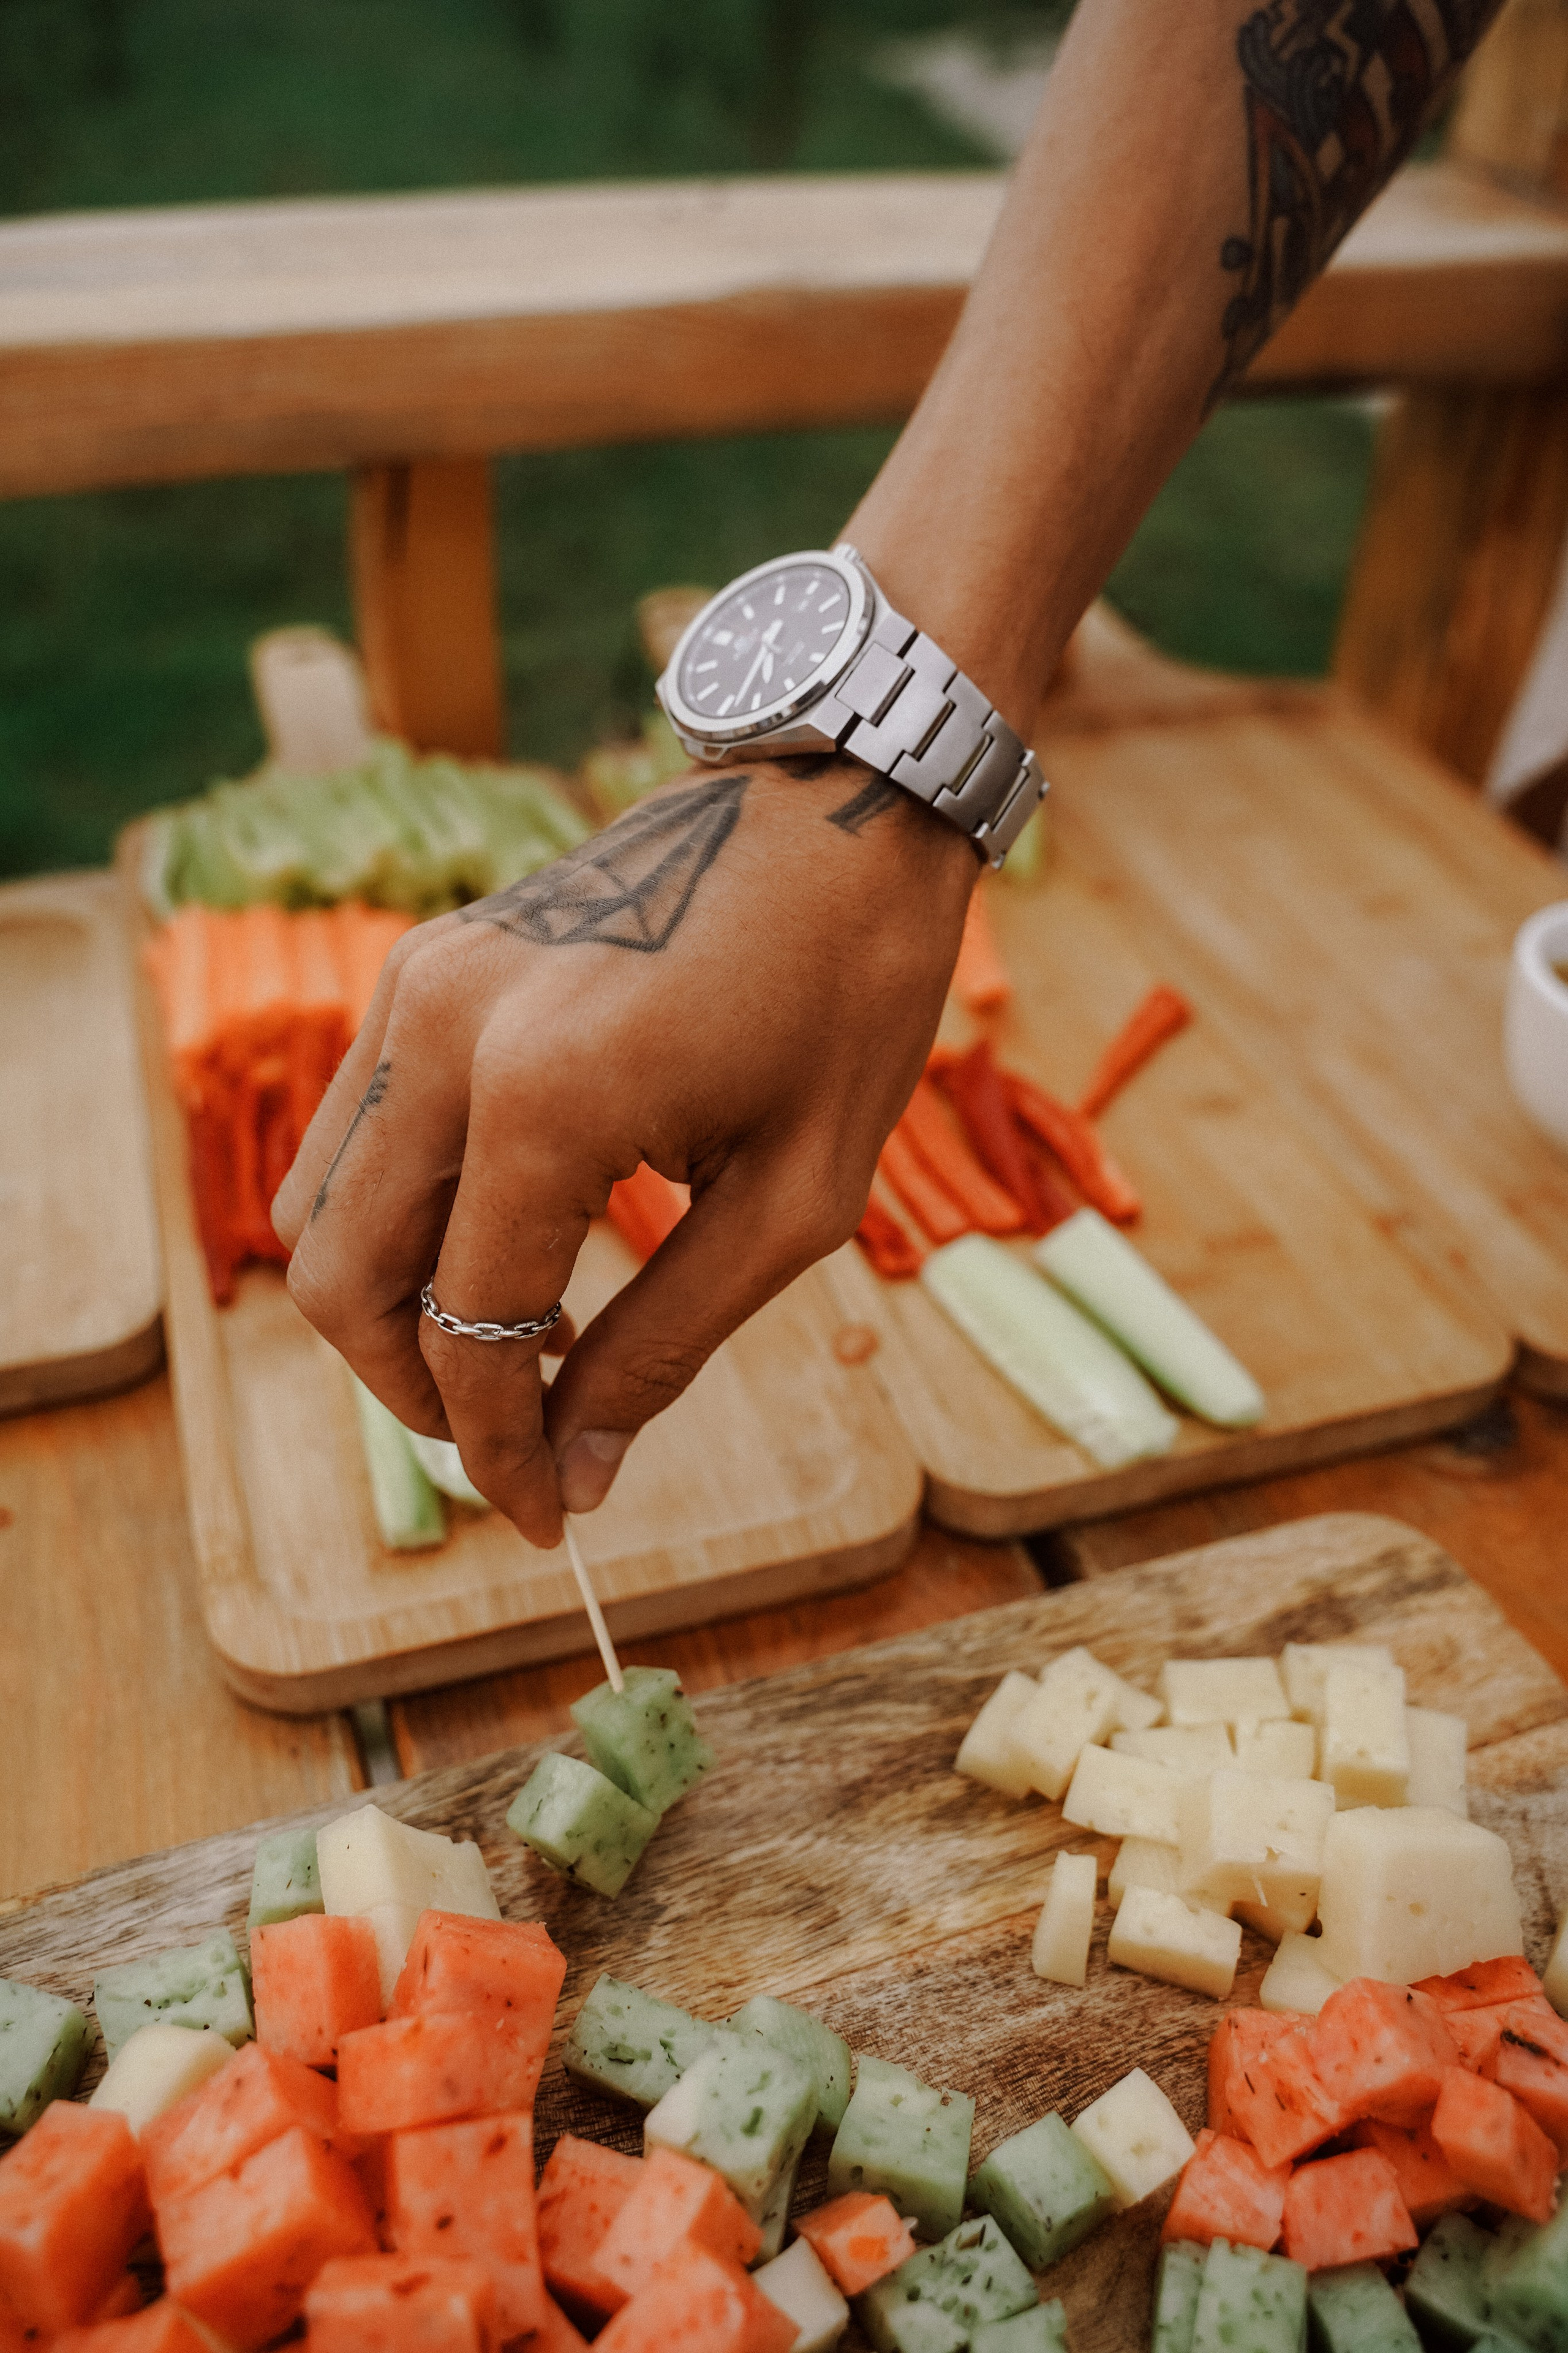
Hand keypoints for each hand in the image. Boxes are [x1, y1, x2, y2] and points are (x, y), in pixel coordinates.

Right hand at [271, 757, 974, 1546]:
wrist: (839, 804)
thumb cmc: (849, 995)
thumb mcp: (794, 1201)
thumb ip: (666, 1346)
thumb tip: (581, 1473)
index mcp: (544, 1093)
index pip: (466, 1326)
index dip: (499, 1449)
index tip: (555, 1517)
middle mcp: (445, 1033)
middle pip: (339, 1279)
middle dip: (416, 1393)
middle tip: (518, 1447)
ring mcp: (418, 987)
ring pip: (323, 1208)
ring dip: (399, 1309)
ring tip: (530, 1347)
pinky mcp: (424, 966)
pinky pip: (361, 1133)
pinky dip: (406, 1222)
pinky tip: (521, 1248)